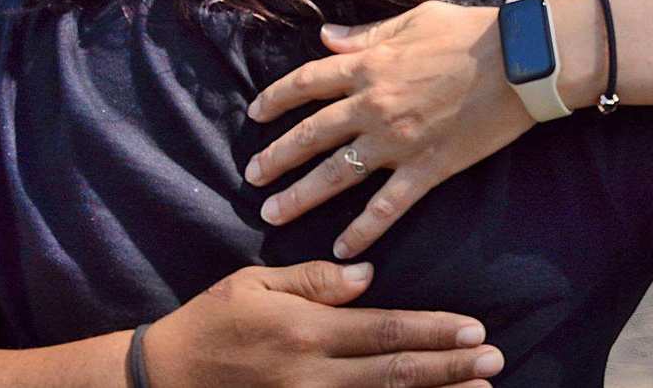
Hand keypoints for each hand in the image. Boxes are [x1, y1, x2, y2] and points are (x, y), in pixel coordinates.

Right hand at [144, 261, 502, 387]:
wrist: (157, 382)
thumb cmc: (209, 324)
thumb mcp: (254, 284)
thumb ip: (313, 280)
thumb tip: (367, 276)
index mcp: (306, 332)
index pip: (385, 330)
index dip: (434, 331)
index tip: (474, 330)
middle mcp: (312, 376)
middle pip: (395, 372)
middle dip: (450, 368)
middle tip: (495, 361)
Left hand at [245, 4, 532, 257]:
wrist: (521, 61)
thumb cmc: (471, 32)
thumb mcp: (414, 19)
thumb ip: (367, 33)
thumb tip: (326, 37)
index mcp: (369, 66)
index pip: (306, 82)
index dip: (276, 98)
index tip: (256, 113)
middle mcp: (372, 106)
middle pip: (310, 135)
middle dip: (276, 157)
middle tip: (251, 177)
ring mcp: (398, 141)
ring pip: (336, 174)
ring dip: (300, 197)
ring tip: (272, 214)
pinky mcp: (427, 167)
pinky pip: (387, 205)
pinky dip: (363, 229)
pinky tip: (343, 248)